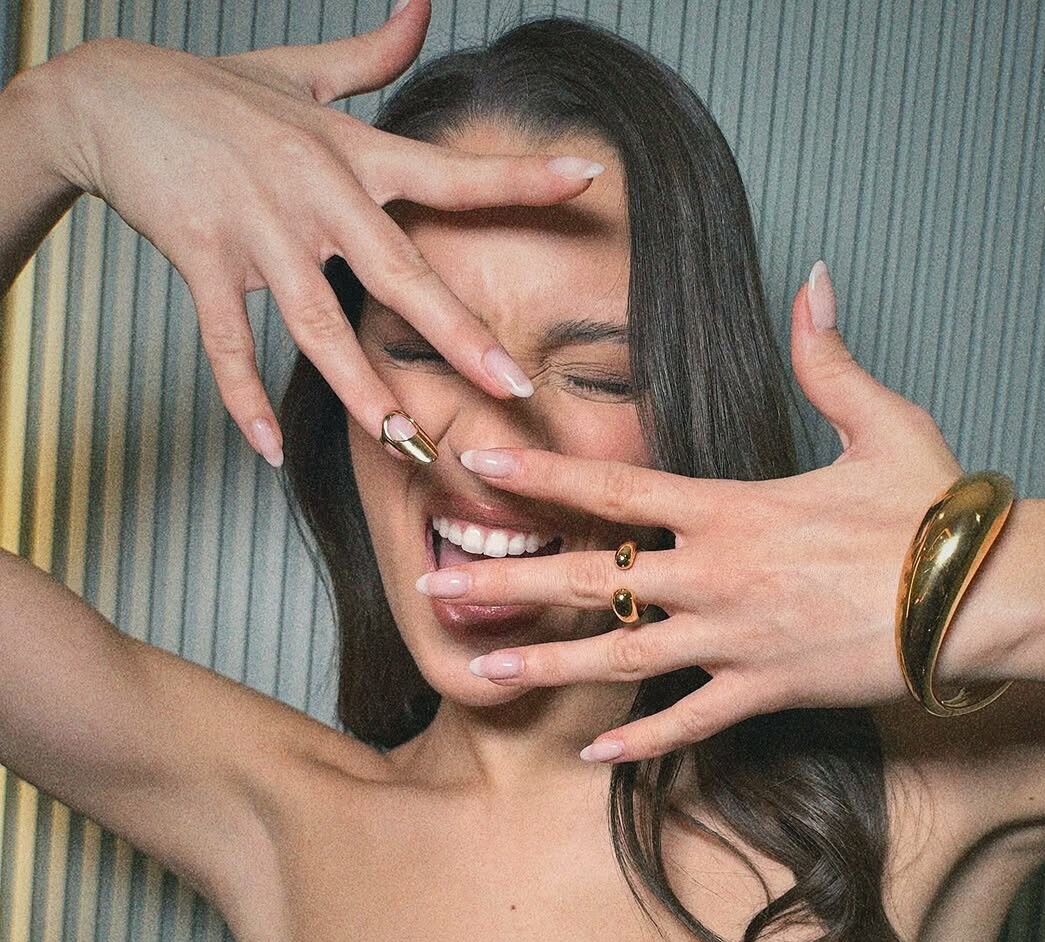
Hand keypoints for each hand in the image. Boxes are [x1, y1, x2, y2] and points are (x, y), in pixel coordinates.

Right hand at [30, 2, 603, 460]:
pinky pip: (226, 343)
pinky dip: (244, 397)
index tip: (588, 180)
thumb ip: (373, 52)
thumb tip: (423, 3)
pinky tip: (270, 446)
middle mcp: (315, 192)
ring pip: (318, 324)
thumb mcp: (301, 71)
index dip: (518, 177)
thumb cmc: (213, 91)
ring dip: (363, 390)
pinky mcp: (202, 258)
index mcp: (350, 151)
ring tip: (404, 443)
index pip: (449, 171)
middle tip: (513, 386)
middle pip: (400, 273)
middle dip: (460, 335)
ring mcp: (258, 229)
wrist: (108, 96)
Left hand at [417, 264, 966, 761]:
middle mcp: (716, 575)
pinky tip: (590, 750)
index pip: (614, 488)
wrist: (977, 594)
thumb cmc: (931, 509)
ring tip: (482, 674)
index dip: (537, 474)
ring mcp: (734, 639)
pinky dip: (641, 738)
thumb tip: (816, 280)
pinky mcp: (764, 690)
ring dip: (548, 665)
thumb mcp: (881, 419)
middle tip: (434, 592)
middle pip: (592, 577)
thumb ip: (827, 357)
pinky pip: (690, 722)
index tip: (474, 463)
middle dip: (507, 583)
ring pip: (621, 657)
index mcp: (730, 507)